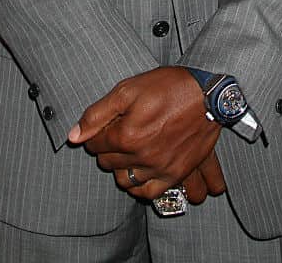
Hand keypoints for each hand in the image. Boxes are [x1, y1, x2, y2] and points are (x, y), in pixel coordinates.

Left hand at [67, 66, 222, 199]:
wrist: (207, 95)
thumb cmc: (168, 87)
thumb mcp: (128, 90)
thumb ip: (97, 113)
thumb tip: (74, 135)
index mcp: (127, 136)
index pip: (95, 144)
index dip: (96, 133)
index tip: (106, 124)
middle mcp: (142, 157)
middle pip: (108, 163)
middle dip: (107, 148)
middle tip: (117, 134)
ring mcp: (160, 169)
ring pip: (125, 181)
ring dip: (121, 167)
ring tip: (128, 151)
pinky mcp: (176, 174)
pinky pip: (149, 193)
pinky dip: (140, 185)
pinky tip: (141, 170)